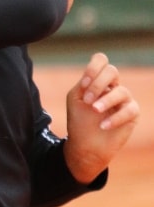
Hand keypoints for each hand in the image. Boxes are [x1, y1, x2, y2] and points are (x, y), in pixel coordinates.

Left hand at [63, 52, 139, 182]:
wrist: (85, 145)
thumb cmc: (79, 120)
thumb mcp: (75, 99)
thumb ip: (83, 84)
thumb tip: (94, 76)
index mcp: (97, 80)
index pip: (101, 61)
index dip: (93, 68)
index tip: (83, 85)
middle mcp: (112, 86)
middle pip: (112, 71)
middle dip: (98, 84)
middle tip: (87, 101)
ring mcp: (124, 99)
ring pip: (122, 91)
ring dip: (106, 101)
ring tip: (94, 111)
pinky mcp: (132, 114)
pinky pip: (130, 109)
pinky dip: (116, 117)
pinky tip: (103, 125)